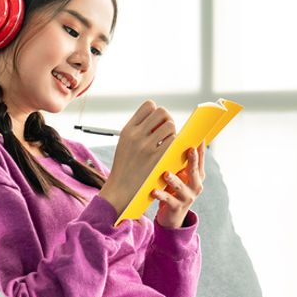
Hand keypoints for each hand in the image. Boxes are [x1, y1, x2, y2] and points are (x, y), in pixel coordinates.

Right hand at [98, 100, 178, 215]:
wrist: (120, 190)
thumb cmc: (125, 167)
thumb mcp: (125, 143)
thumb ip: (139, 129)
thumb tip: (159, 116)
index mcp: (128, 129)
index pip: (149, 105)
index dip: (156, 113)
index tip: (156, 124)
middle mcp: (136, 135)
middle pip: (162, 112)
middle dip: (167, 120)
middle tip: (166, 132)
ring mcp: (147, 147)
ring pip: (170, 126)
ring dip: (173, 133)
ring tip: (167, 143)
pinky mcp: (157, 159)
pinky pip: (174, 141)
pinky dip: (175, 145)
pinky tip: (170, 152)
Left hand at [153, 140, 205, 228]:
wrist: (173, 216)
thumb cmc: (176, 189)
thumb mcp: (182, 175)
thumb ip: (182, 161)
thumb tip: (177, 138)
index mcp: (198, 175)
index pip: (201, 159)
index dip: (201, 148)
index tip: (199, 137)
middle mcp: (195, 185)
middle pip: (195, 171)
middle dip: (193, 160)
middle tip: (190, 150)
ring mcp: (187, 197)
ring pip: (180, 186)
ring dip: (173, 179)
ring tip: (166, 174)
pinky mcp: (176, 206)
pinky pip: (168, 199)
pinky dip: (160, 195)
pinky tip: (154, 191)